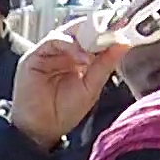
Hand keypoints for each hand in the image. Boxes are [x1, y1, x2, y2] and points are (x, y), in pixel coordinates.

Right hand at [11, 35, 128, 148]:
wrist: (41, 130)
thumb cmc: (64, 112)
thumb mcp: (91, 87)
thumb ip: (105, 65)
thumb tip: (123, 44)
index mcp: (77, 58)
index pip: (94, 37)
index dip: (108, 32)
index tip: (125, 31)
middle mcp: (62, 52)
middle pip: (81, 30)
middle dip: (99, 29)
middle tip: (115, 31)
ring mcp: (48, 53)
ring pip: (68, 32)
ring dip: (86, 37)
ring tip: (100, 46)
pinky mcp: (34, 56)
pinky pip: (52, 41)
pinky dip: (69, 44)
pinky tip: (82, 57)